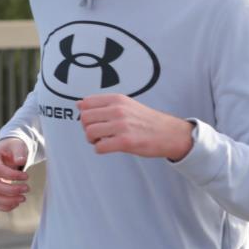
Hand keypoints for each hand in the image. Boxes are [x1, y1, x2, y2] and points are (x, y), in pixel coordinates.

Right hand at [0, 138, 29, 211]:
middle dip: (12, 190)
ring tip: (23, 198)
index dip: (13, 176)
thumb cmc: (13, 148)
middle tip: (27, 188)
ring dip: (9, 200)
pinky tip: (16, 204)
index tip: (27, 176)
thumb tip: (21, 161)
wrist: (8, 152)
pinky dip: (5, 206)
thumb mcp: (17, 145)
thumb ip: (19, 151)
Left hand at [78, 94, 193, 160]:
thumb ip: (103, 104)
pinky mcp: (125, 142)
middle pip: (85, 118)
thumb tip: (79, 104)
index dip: (86, 114)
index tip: (95, 121)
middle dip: (87, 128)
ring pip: (89, 132)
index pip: (86, 103)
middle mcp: (118, 110)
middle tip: (98, 133)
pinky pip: (99, 147)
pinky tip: (110, 147)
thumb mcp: (126, 105)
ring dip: (92, 140)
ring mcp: (121, 126)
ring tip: (103, 140)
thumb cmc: (147, 121)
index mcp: (117, 99)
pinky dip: (100, 149)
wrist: (169, 133)